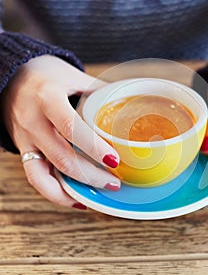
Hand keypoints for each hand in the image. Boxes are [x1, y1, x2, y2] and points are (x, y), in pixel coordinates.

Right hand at [1, 55, 120, 207]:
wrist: (10, 76)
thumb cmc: (46, 74)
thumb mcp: (74, 75)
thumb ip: (100, 90)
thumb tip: (129, 102)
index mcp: (48, 99)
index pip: (70, 127)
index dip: (93, 147)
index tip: (114, 160)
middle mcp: (33, 121)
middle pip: (62, 157)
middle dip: (91, 175)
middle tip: (115, 181)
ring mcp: (25, 139)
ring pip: (46, 174)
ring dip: (75, 188)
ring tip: (100, 190)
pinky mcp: (23, 150)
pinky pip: (35, 177)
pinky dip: (55, 193)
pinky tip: (74, 199)